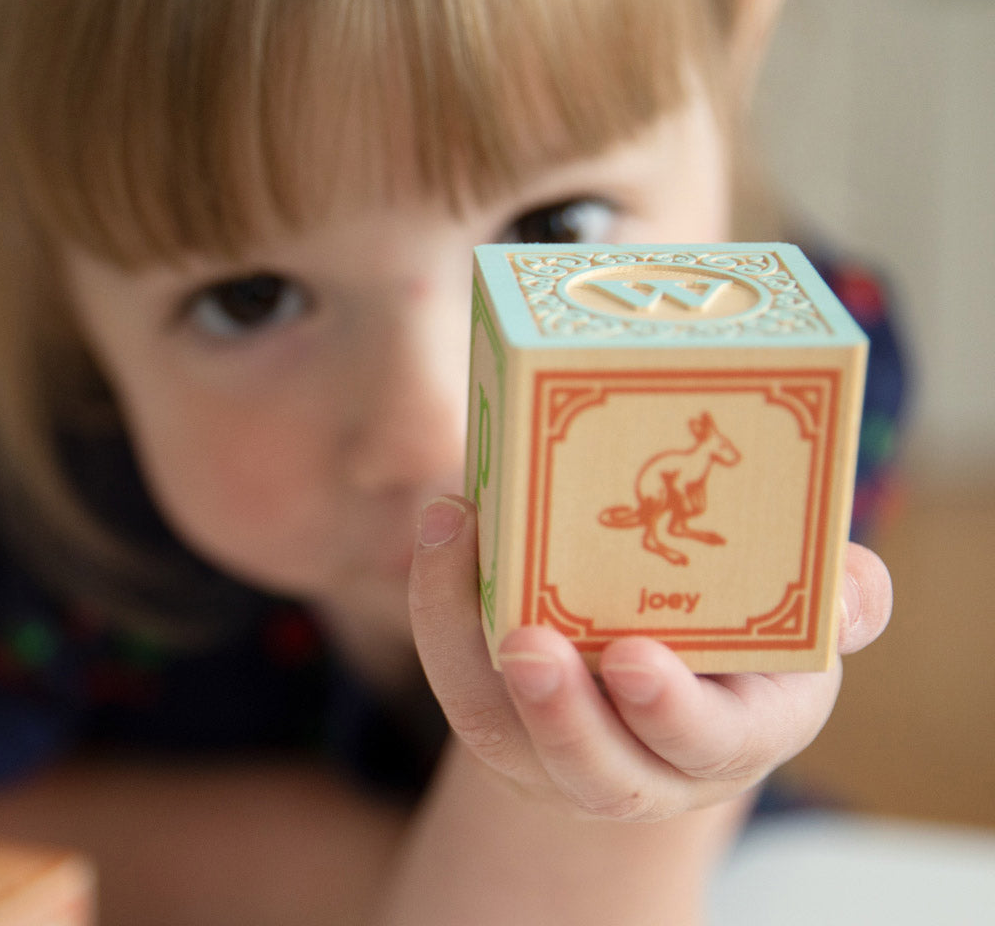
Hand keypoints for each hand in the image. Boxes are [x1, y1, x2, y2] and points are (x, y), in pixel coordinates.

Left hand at [409, 495, 891, 821]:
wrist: (663, 684)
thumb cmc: (742, 647)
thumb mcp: (800, 626)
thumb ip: (841, 605)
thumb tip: (853, 582)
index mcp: (730, 732)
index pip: (708, 742)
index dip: (671, 711)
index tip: (633, 660)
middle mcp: (643, 764)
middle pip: (597, 768)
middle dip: (561, 712)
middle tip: (529, 641)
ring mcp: (562, 751)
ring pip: (506, 732)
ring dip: (469, 645)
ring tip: (457, 540)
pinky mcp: (501, 716)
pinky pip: (459, 679)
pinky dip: (441, 608)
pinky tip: (446, 527)